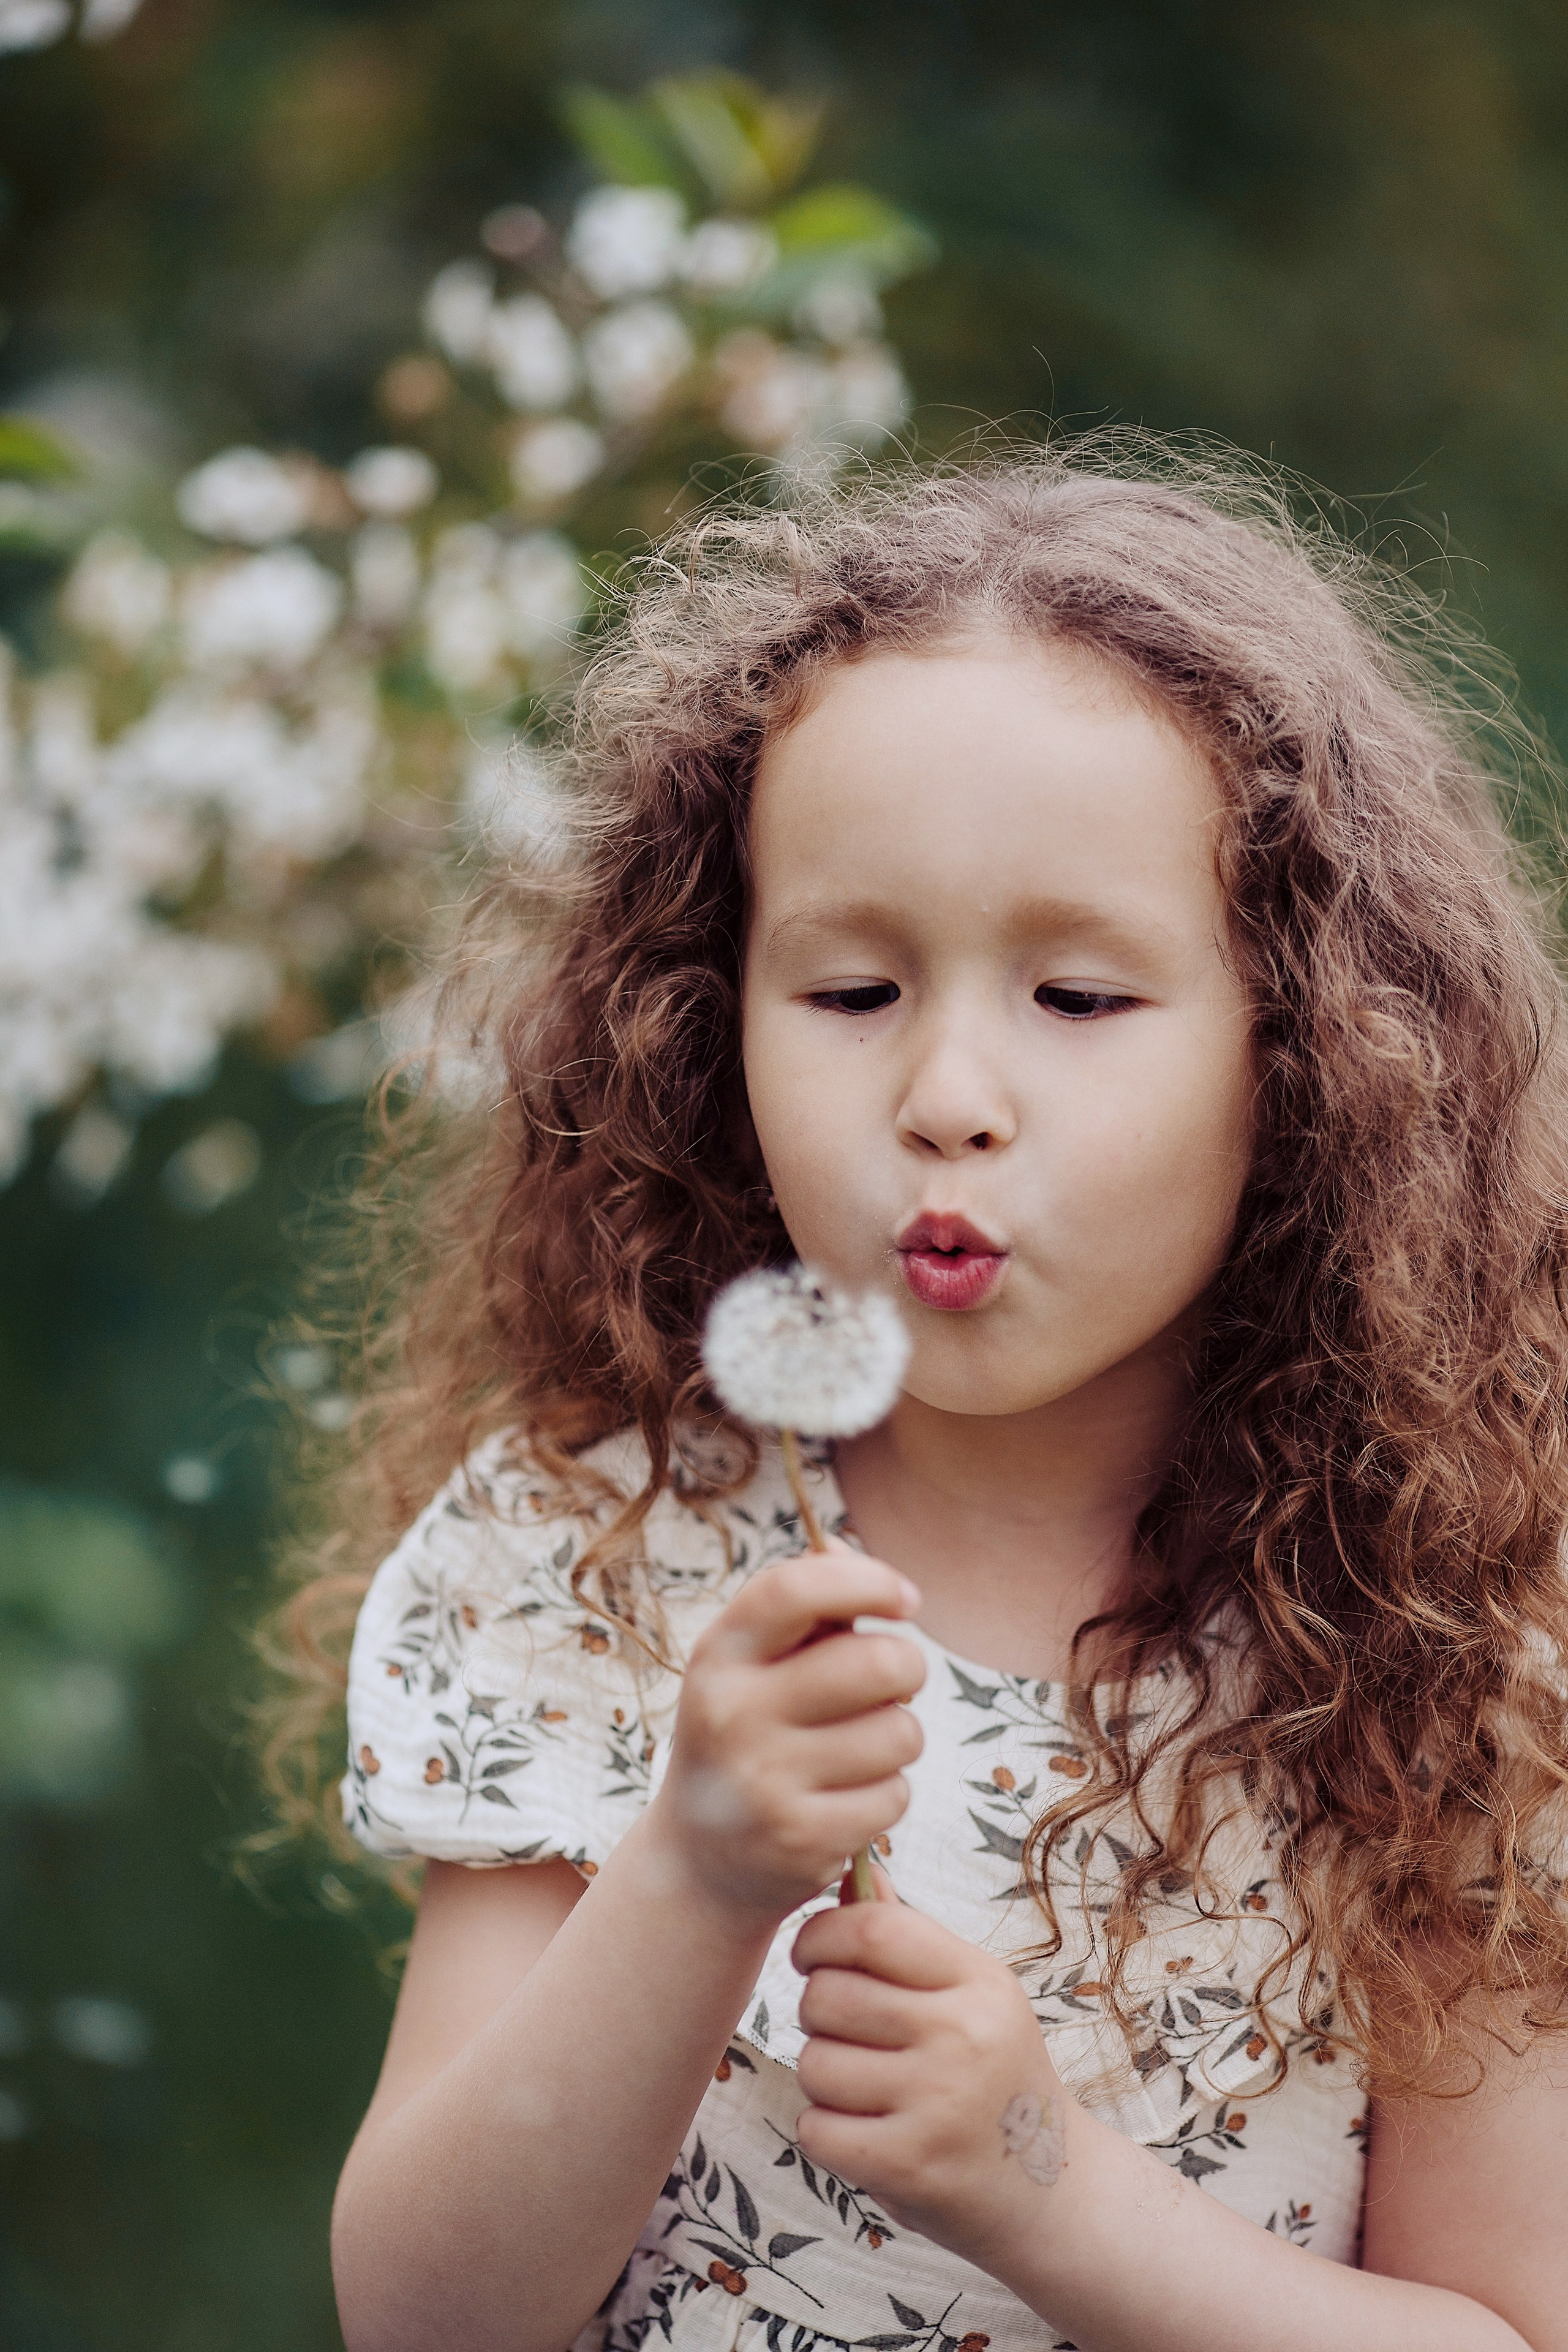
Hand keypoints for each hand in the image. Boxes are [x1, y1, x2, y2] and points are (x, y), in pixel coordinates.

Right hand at [647, 1541, 926, 1925]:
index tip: (907, 1598)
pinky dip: (885, 1795)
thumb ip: (804, 1605)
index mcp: (720, 1654)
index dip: (866, 1580)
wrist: (699, 1858)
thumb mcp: (750, 1664)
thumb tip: (854, 1554)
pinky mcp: (801, 1839)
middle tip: (891, 1683)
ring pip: (899, 1733)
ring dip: (896, 1738)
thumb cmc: (745, 1733)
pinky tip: (845, 1801)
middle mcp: (732, 1713)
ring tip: (855, 1750)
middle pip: (876, 1663)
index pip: (794, 1590)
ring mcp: (765, 1781)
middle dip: (906, 1667)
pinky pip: (894, 1795)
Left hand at [791, 1866, 1075, 2269]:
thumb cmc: (994, 2074)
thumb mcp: (972, 1994)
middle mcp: (965, 2035)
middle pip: (828, 1995)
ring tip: (864, 2087)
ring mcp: (939, 2103)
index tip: (812, 1956)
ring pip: (815, 2063)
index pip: (872, 1928)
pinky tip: (865, 2131)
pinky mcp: (911, 2165)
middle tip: (846, 2031)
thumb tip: (855, 1871)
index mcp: (980, 1981)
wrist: (1048, 2187)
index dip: (820, 1935)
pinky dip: (824, 2132)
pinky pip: (815, 2129)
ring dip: (823, 2076)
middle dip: (817, 2011)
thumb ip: (908, 1936)